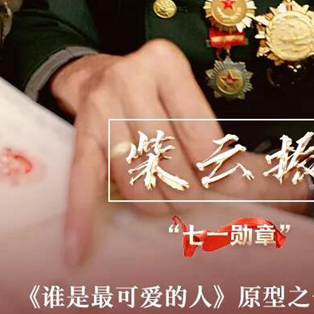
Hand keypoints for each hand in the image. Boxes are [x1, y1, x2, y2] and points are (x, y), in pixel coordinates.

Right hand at [53, 40, 310, 265]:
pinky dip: (81, 218)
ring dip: (156, 204)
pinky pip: (84, 182)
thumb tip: (235, 185)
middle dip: (188, 191)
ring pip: (134, 177)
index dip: (218, 167)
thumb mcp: (180, 92)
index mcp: (164, 64)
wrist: (94, 75)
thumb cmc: (151, 91)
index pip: (198, 129)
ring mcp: (101, 108)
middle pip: (167, 156)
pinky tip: (78, 249)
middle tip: (199, 205)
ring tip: (169, 209)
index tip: (232, 188)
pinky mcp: (81, 135)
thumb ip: (205, 132)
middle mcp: (130, 80)